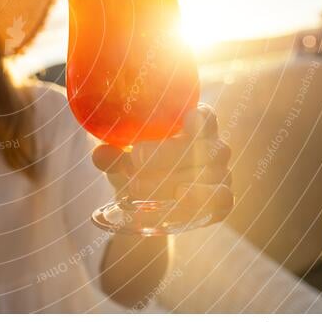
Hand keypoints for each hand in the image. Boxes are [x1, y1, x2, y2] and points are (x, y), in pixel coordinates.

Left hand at [91, 104, 233, 224]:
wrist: (144, 205)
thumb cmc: (136, 166)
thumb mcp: (119, 157)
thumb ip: (111, 154)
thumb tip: (101, 154)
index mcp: (193, 126)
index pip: (205, 117)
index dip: (198, 119)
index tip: (183, 120)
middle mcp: (212, 147)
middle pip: (200, 147)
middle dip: (167, 154)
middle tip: (136, 160)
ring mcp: (220, 174)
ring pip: (206, 174)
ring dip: (170, 180)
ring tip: (139, 187)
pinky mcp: (220, 201)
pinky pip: (219, 199)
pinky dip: (200, 198)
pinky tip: (179, 195)